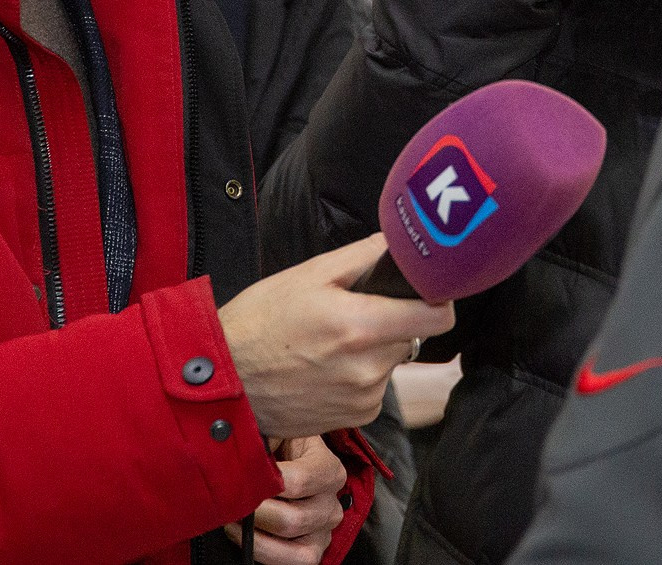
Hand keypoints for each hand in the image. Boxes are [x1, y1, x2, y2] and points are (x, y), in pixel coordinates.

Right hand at [219, 235, 454, 439]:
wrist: (224, 381)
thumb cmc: (260, 322)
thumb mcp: (308, 274)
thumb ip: (362, 257)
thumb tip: (399, 242)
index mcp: (360, 326)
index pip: (437, 317)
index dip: (437, 298)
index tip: (424, 291)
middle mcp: (368, 368)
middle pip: (414, 335)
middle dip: (394, 319)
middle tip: (357, 311)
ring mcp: (363, 397)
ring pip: (394, 360)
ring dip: (376, 348)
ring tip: (333, 340)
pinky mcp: (355, 417)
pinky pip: (376, 386)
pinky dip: (361, 374)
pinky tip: (327, 367)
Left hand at [224, 436, 345, 564]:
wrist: (285, 463)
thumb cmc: (277, 446)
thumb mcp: (274, 430)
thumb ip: (262, 434)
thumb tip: (234, 438)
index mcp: (328, 468)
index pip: (298, 482)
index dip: (263, 483)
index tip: (236, 476)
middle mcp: (332, 500)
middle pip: (291, 519)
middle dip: (254, 512)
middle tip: (230, 500)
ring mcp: (325, 528)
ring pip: (289, 540)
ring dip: (252, 532)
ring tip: (232, 516)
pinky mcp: (313, 550)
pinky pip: (293, 561)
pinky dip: (263, 550)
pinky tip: (243, 535)